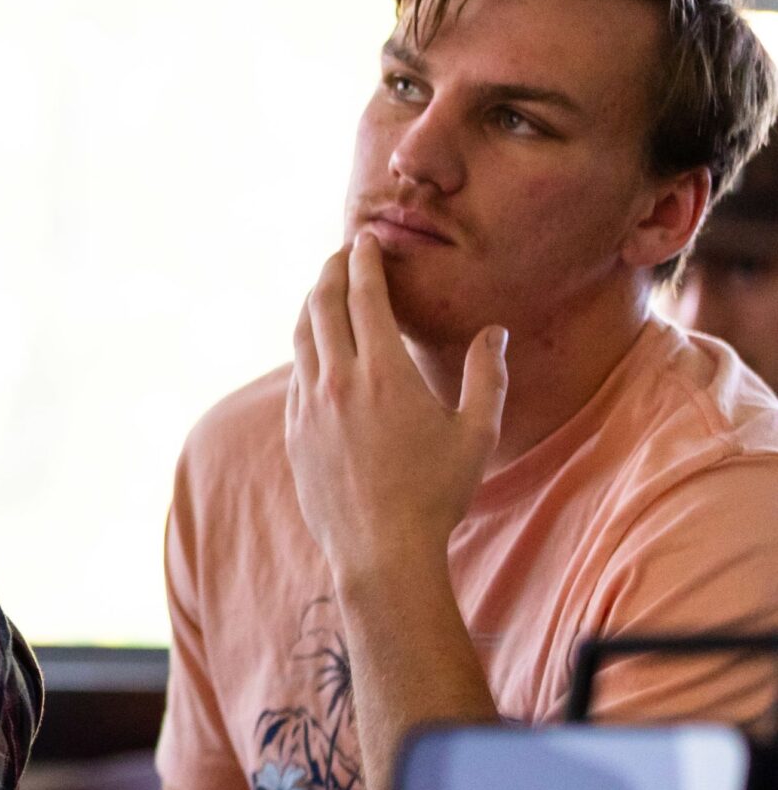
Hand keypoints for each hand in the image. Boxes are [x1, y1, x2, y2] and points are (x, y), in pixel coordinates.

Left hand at [285, 234, 508, 587]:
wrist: (380, 549)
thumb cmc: (437, 493)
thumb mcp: (477, 432)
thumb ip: (488, 376)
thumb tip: (495, 334)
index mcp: (382, 371)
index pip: (362, 295)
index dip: (363, 261)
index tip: (365, 240)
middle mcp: (336, 381)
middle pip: (321, 304)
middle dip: (331, 271)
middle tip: (342, 254)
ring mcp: (307, 406)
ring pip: (301, 337)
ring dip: (311, 305)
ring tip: (325, 290)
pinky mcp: (293, 431)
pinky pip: (296, 374)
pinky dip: (306, 347)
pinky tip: (317, 348)